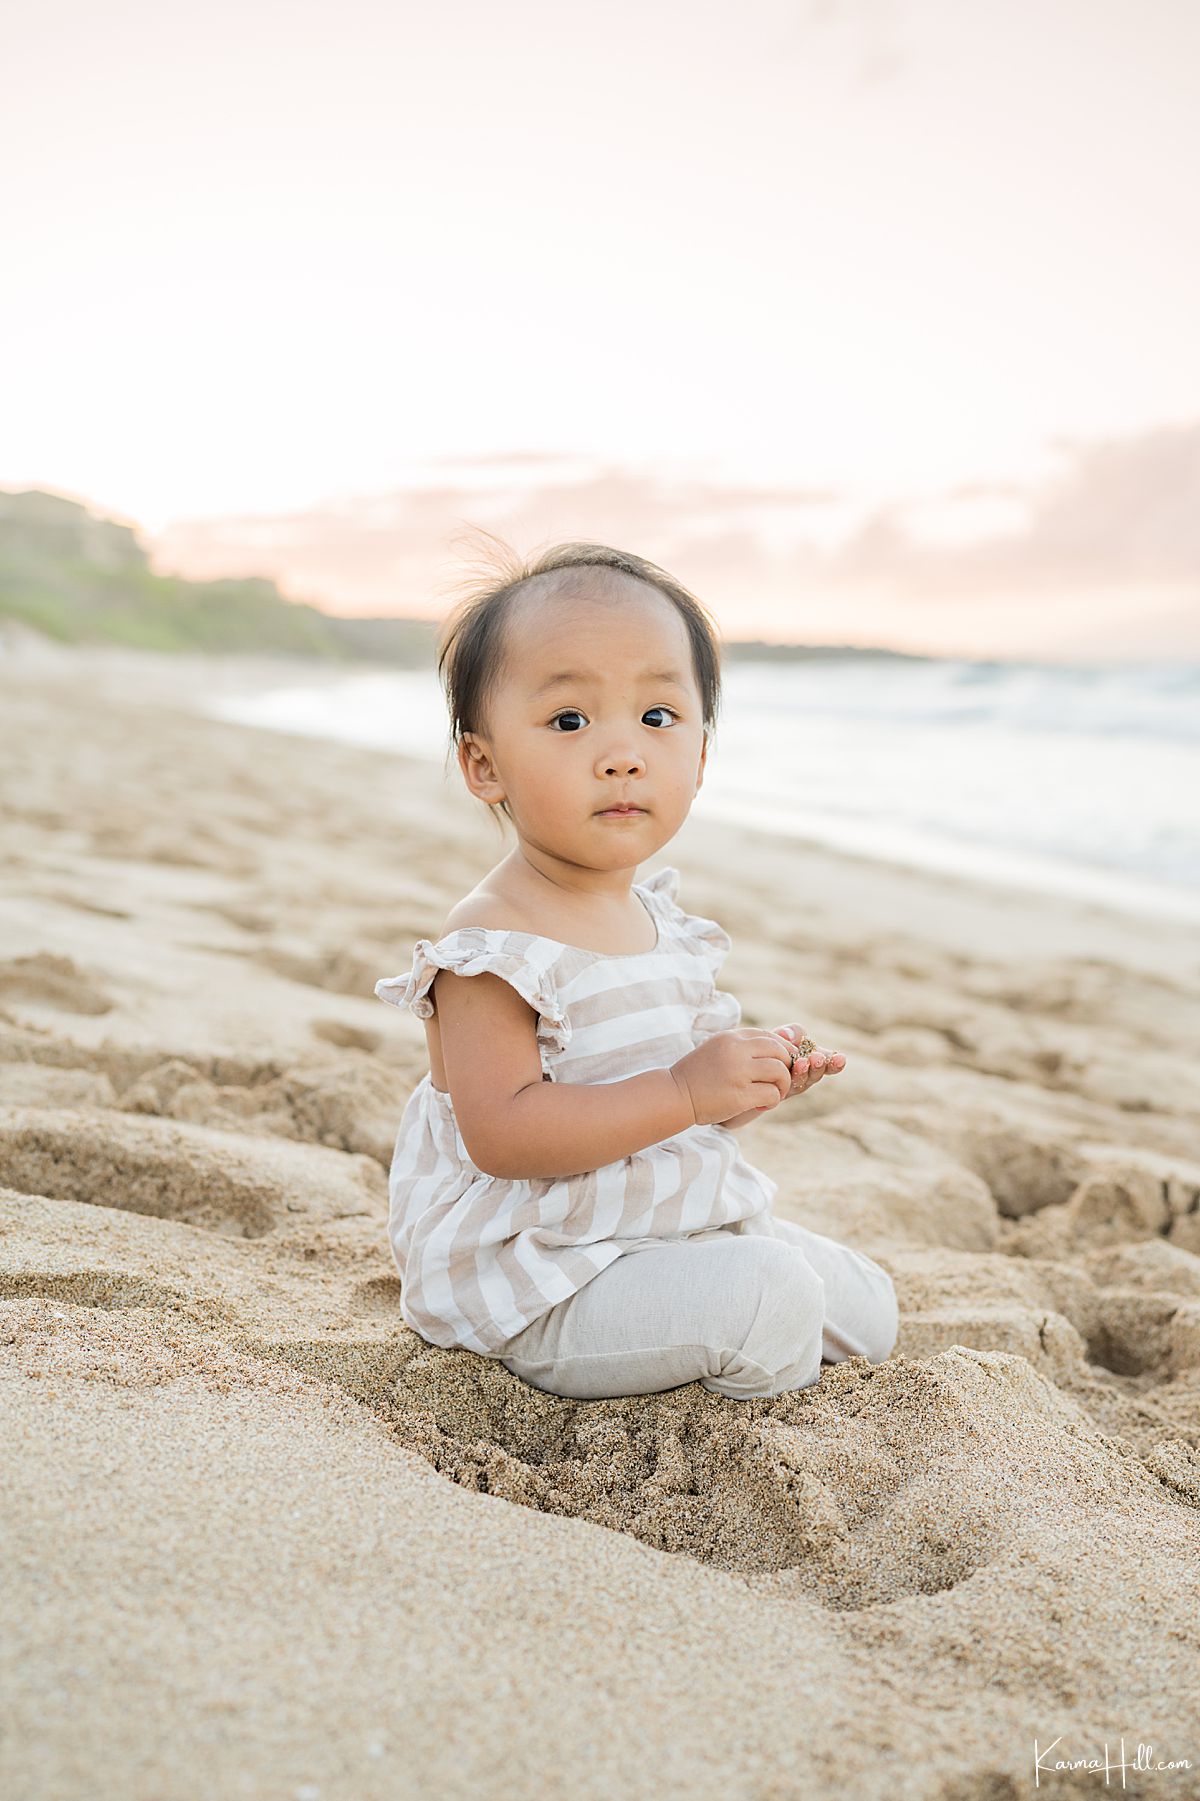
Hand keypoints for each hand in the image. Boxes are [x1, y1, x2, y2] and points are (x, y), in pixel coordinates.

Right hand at [670, 1028, 797, 1126]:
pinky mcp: (739, 1094)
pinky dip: (772, 1100)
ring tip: (773, 1093)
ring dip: (782, 1085)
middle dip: (787, 1067)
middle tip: (780, 1081)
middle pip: (780, 1051)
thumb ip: (740, 1047)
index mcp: (730, 1037)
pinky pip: (772, 1093)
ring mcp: (738, 1072)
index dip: (783, 1049)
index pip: (769, 1036)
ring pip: (780, 1071)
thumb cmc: (696, 1076)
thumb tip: (774, 1049)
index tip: (784, 1063)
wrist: (674, 1095)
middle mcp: (736, 1050)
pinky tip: (761, 1104)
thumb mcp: (716, 1050)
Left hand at [773, 1024, 846, 1097]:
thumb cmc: (769, 1047)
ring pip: (801, 1082)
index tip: (841, 1058)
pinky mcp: (776, 1093)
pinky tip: (785, 1071)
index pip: (828, 1062)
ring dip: (804, 1072)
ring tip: (803, 1062)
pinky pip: (783, 1087)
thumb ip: (792, 1032)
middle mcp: (805, 1075)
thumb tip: (790, 1035)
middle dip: (819, 1066)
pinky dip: (786, 1078)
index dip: (836, 1062)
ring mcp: (790, 1086)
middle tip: (818, 1058)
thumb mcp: (781, 1034)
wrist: (745, 1066)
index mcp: (811, 1060)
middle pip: (816, 1073)